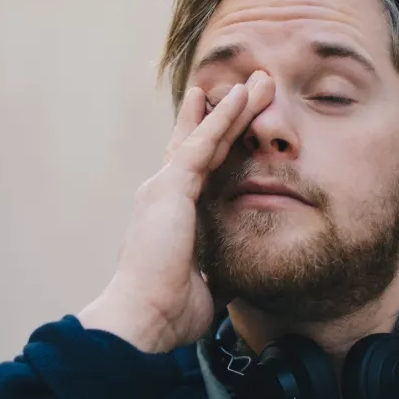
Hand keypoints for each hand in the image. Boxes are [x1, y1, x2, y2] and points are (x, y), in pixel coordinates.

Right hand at [79, 71, 274, 352]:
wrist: (143, 317)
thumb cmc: (168, 312)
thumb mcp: (205, 287)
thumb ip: (218, 272)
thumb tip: (235, 278)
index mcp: (168, 218)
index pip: (194, 172)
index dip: (212, 146)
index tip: (228, 125)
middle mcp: (161, 195)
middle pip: (197, 145)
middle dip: (221, 116)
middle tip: (242, 87)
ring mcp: (163, 188)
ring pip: (204, 137)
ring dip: (232, 108)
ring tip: (255, 81)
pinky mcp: (170, 186)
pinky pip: (204, 143)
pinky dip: (224, 118)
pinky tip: (242, 97)